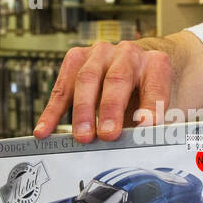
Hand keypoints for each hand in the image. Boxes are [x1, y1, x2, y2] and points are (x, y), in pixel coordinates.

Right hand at [33, 40, 172, 142]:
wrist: (135, 67)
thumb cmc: (146, 93)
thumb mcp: (158, 106)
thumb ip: (153, 125)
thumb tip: (145, 148)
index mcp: (155, 64)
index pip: (155, 85)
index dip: (151, 105)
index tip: (146, 124)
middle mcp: (128, 54)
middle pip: (117, 79)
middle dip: (111, 109)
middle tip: (108, 135)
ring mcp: (100, 54)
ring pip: (86, 79)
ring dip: (82, 111)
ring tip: (82, 137)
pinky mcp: (76, 59)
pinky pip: (62, 88)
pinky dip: (52, 112)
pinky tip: (45, 130)